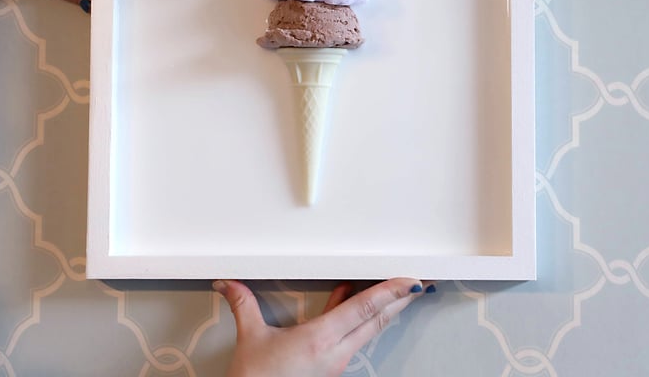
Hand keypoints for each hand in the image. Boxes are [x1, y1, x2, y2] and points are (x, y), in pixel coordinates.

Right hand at [214, 278, 432, 376]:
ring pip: (366, 331)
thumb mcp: (250, 340)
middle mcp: (334, 353)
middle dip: (399, 301)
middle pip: (375, 321)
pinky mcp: (328, 370)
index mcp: (320, 341)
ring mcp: (334, 364)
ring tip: (397, 293)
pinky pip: (352, 338)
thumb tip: (230, 284)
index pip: (364, 309)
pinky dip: (359, 319)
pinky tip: (351, 303)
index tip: (411, 281)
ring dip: (383, 310)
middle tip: (418, 284)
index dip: (390, 293)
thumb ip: (244, 305)